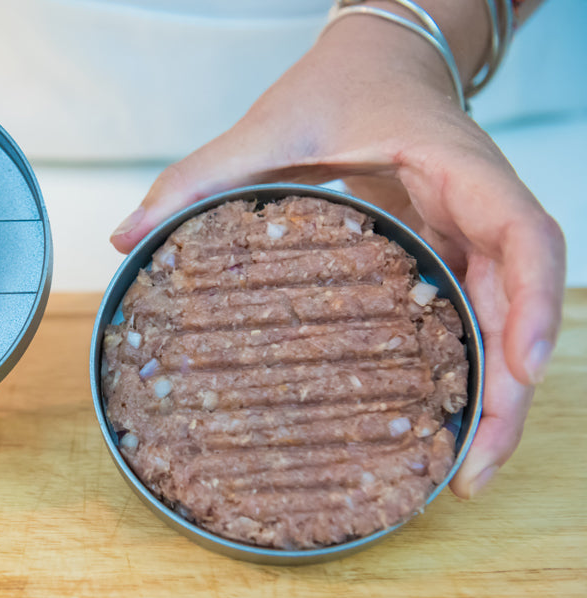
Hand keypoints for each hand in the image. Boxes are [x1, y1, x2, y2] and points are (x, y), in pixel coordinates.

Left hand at [111, 12, 565, 498]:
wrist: (378, 60)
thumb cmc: (340, 83)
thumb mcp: (268, 126)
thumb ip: (200, 176)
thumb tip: (128, 235)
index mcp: (456, 166)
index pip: (526, 235)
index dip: (534, 306)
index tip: (521, 372)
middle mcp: (481, 206)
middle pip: (522, 303)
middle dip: (509, 390)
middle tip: (473, 468)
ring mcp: (473, 234)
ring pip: (506, 320)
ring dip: (494, 397)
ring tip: (463, 472)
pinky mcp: (454, 253)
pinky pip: (475, 316)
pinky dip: (468, 371)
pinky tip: (440, 422)